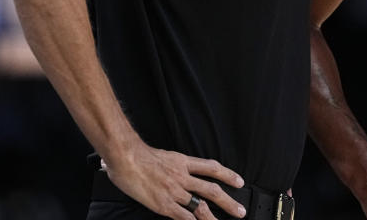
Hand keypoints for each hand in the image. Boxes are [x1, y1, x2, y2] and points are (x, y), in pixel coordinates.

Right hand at [102, 143, 246, 218]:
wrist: (126, 156)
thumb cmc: (138, 154)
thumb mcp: (161, 154)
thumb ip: (168, 162)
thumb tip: (165, 165)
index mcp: (182, 162)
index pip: (211, 168)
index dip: (228, 175)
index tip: (239, 181)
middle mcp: (182, 176)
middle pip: (211, 190)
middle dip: (228, 202)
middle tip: (240, 211)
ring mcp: (175, 191)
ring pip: (201, 206)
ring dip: (214, 218)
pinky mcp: (164, 204)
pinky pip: (184, 217)